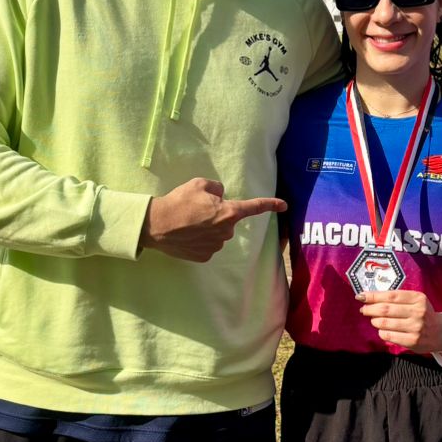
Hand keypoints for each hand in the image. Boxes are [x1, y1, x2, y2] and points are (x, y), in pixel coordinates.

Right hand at [140, 177, 284, 261]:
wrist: (157, 225)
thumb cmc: (179, 202)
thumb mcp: (199, 184)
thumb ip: (216, 188)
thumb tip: (220, 195)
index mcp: (228, 212)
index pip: (254, 207)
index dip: (270, 204)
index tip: (284, 205)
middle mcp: (226, 232)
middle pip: (228, 220)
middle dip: (217, 215)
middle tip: (196, 210)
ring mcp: (216, 246)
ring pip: (217, 234)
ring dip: (208, 228)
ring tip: (188, 223)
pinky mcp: (204, 257)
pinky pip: (207, 245)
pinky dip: (200, 240)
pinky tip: (187, 235)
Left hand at [356, 289, 441, 352]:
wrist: (441, 332)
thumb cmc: (423, 314)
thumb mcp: (416, 301)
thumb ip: (398, 298)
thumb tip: (372, 298)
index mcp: (418, 298)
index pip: (391, 296)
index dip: (373, 296)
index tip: (361, 296)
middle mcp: (418, 312)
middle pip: (386, 309)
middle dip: (370, 309)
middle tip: (364, 309)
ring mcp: (416, 327)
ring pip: (385, 323)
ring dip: (375, 321)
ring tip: (374, 320)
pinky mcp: (413, 341)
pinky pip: (389, 336)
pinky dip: (381, 332)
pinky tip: (382, 330)